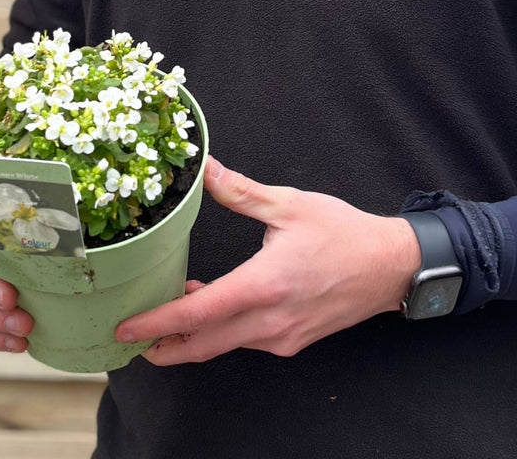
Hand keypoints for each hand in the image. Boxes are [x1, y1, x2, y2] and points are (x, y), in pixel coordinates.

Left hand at [115, 157, 418, 363]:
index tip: (126, 328)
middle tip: (132, 338)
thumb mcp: (289, 204)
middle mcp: (269, 322)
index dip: (156, 324)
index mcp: (263, 286)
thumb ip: (241, 191)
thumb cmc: (343, 234)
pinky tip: (219, 303)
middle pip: (202, 346)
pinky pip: (247, 341)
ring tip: (173, 310)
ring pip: (225, 344)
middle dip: (163, 347)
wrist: (389, 266)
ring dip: (195, 335)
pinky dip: (224, 330)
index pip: (197, 315)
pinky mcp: (293, 342)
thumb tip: (207, 170)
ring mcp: (282, 337)